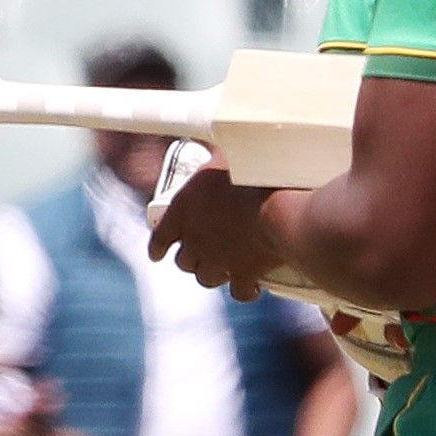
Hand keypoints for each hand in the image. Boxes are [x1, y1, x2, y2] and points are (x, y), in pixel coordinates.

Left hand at [150, 163, 280, 295]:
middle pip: (183, 261)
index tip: (156, 254)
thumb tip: (211, 144)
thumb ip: (213, 156)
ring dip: (213, 273)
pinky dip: (243, 290)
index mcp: (183, 210)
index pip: (160, 235)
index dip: (157, 246)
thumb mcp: (225, 157)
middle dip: (191, 258)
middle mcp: (195, 239)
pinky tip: (250, 287)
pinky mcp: (242, 275)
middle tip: (202, 253)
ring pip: (205, 277)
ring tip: (223, 268)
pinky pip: (238, 291)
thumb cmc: (253, 176)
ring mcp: (216, 260)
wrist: (280, 208)